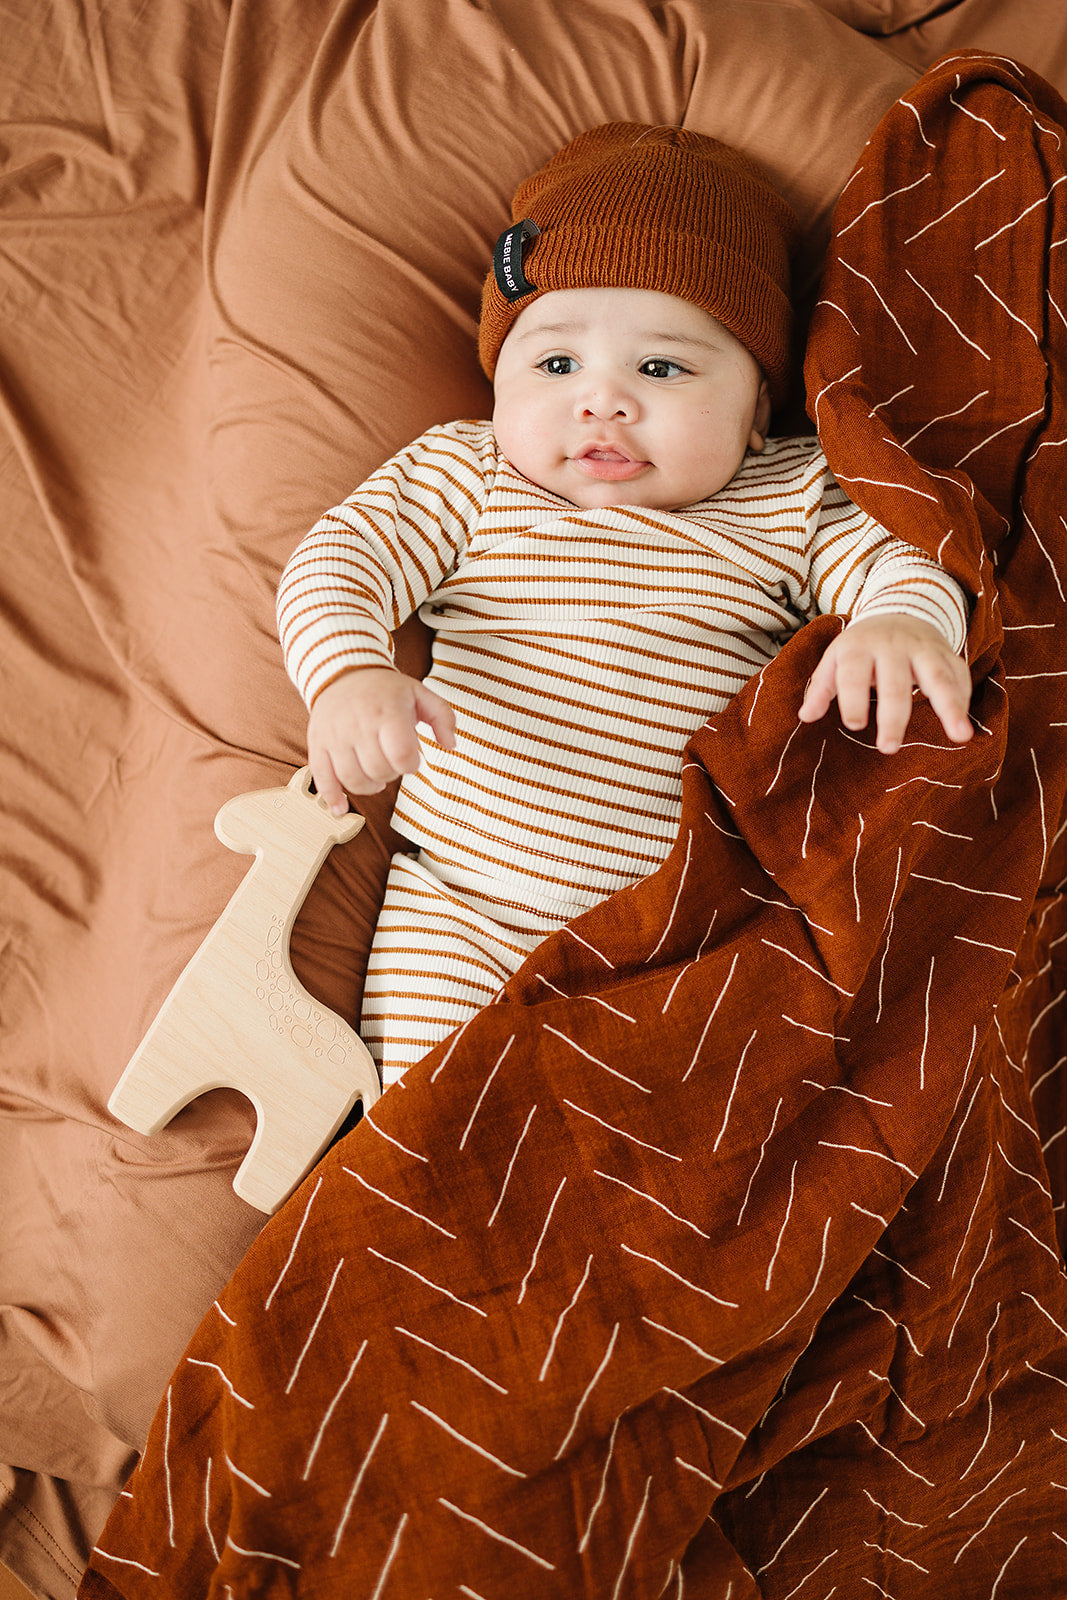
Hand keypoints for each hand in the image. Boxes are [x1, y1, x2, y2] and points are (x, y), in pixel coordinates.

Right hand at [307, 668, 456, 811]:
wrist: (343, 672)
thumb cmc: (386, 690)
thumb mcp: (420, 693)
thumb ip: (443, 716)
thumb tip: (451, 745)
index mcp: (387, 712)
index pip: (402, 755)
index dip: (410, 764)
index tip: (409, 758)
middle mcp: (359, 725)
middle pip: (379, 771)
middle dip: (391, 774)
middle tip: (391, 761)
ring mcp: (335, 736)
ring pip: (353, 779)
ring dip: (369, 786)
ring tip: (375, 776)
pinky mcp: (318, 743)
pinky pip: (322, 777)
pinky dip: (332, 797)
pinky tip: (340, 807)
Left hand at [798, 614, 972, 753]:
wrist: (899, 611)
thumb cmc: (861, 648)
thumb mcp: (836, 660)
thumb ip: (821, 687)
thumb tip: (806, 716)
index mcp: (859, 647)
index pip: (853, 675)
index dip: (852, 699)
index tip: (855, 725)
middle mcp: (893, 646)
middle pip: (895, 683)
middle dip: (893, 717)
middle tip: (887, 748)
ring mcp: (924, 649)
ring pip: (938, 678)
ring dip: (950, 707)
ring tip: (960, 736)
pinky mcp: (948, 653)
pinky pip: (960, 675)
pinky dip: (963, 700)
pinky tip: (964, 724)